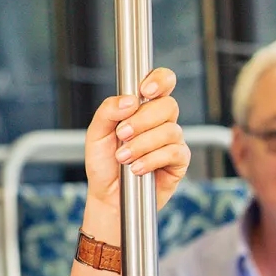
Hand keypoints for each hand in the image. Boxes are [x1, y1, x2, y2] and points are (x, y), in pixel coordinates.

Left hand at [85, 67, 189, 211]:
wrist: (108, 195)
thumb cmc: (104, 162)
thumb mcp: (96, 134)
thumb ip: (108, 111)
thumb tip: (129, 100)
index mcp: (143, 107)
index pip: (162, 81)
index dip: (159, 80)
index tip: (144, 92)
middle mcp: (161, 120)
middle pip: (168, 105)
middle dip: (142, 120)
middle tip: (121, 134)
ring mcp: (172, 140)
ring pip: (170, 130)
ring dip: (142, 144)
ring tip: (123, 158)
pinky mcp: (179, 161)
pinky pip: (174, 152)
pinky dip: (152, 159)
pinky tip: (137, 168)